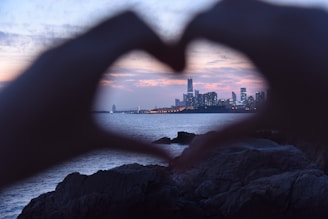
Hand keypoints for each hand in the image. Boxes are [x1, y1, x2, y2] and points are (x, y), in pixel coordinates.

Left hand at [0, 11, 183, 186]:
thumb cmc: (38, 150)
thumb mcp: (94, 143)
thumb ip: (137, 147)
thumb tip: (170, 160)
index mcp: (87, 65)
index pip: (139, 32)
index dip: (168, 46)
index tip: (179, 70)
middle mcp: (72, 47)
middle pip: (128, 17)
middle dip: (155, 36)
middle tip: (169, 65)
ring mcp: (59, 47)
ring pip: (109, 22)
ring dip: (135, 37)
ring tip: (149, 62)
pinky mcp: (51, 53)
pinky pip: (91, 34)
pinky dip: (115, 41)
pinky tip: (118, 67)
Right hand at [172, 0, 327, 168]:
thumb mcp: (270, 122)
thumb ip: (221, 138)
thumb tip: (184, 162)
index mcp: (264, 45)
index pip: (203, 24)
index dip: (181, 40)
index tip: (181, 64)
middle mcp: (281, 19)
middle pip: (218, 9)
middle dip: (197, 31)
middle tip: (191, 55)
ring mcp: (299, 12)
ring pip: (241, 4)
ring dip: (221, 22)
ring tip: (216, 50)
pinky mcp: (310, 13)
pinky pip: (264, 8)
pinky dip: (244, 21)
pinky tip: (250, 46)